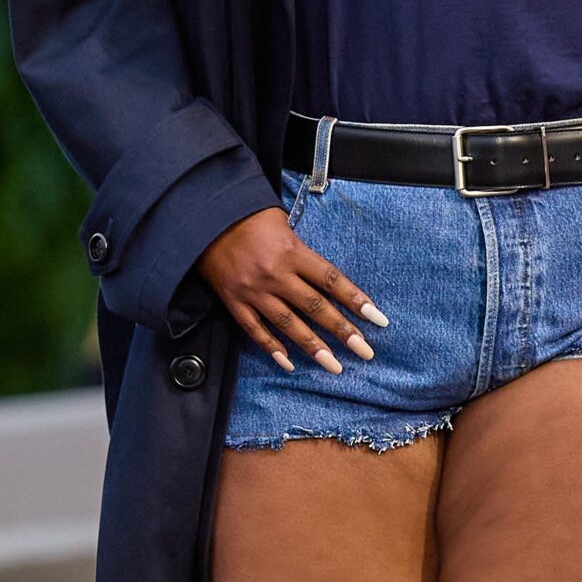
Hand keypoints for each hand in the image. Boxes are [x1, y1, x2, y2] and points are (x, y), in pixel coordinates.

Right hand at [198, 207, 386, 372]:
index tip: (378, 320)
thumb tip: (325, 281)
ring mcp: (254, 291)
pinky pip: (255, 330)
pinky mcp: (233, 301)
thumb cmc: (249, 216)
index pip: (332, 281)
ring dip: (313, 347)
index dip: (357, 301)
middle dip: (343, 332)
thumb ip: (303, 254)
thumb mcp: (283, 225)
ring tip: (334, 366)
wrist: (203, 219)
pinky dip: (272, 348)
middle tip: (365, 352)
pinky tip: (289, 363)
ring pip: (288, 325)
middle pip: (315, 307)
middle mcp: (275, 274)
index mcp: (292, 252)